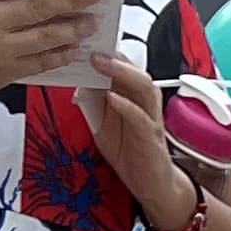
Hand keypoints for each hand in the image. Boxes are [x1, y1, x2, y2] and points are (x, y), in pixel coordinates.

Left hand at [79, 53, 194, 230]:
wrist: (152, 187)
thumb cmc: (131, 154)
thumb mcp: (103, 126)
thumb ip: (93, 106)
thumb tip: (78, 85)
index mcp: (133, 98)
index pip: (123, 69)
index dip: (107, 54)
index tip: (86, 43)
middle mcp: (145, 104)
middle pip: (135, 72)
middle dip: (113, 58)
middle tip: (91, 49)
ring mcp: (150, 119)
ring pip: (143, 88)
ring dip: (121, 74)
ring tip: (100, 65)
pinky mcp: (151, 138)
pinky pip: (141, 117)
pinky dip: (126, 106)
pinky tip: (112, 98)